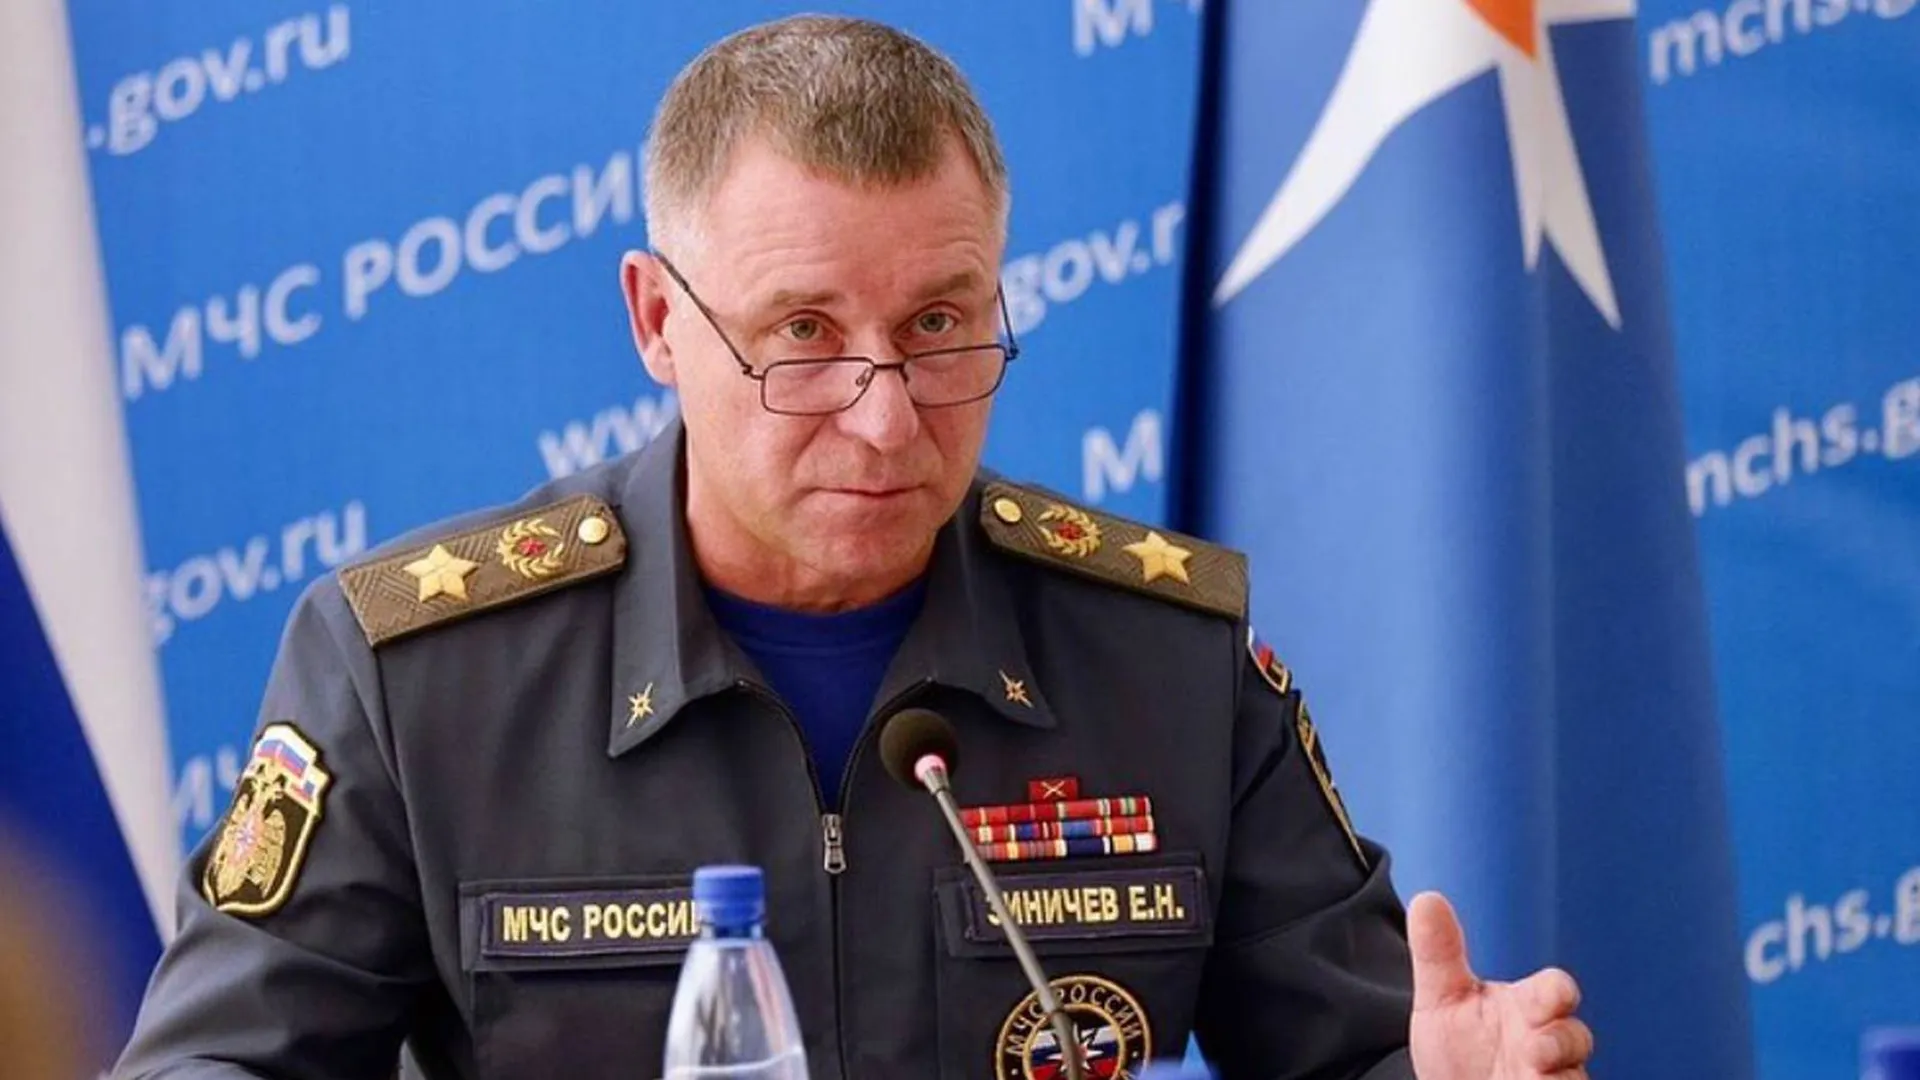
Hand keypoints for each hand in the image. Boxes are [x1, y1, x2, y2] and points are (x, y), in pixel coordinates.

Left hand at [1407, 892, 1592, 1078]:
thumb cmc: (1459, 1046)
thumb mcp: (1442, 1000)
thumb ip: (1438, 953)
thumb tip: (1427, 899)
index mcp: (1527, 1008)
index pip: (1554, 992)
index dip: (1557, 993)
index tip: (1556, 995)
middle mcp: (1547, 1045)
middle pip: (1575, 1037)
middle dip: (1563, 1040)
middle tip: (1536, 1047)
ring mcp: (1551, 1078)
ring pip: (1574, 1077)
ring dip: (1559, 1077)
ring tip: (1531, 1072)